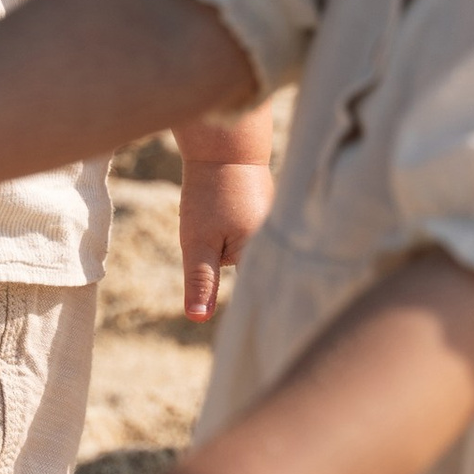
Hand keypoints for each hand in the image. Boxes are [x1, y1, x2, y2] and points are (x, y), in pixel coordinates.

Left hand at [177, 146, 276, 321]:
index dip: (251, 308)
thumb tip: (197, 319)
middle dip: (240, 275)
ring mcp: (275, 225)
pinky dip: (239, 234)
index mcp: (263, 253)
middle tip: (235, 259)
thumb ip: (200, 280)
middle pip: (253, 274)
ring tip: (226, 226)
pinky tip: (230, 214)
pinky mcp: (268, 213)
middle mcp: (277, 241)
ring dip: (235, 251)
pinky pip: (253, 236)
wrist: (224, 145)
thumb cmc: (209, 193)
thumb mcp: (197, 241)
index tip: (254, 327)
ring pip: (250, 253)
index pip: (257, 293)